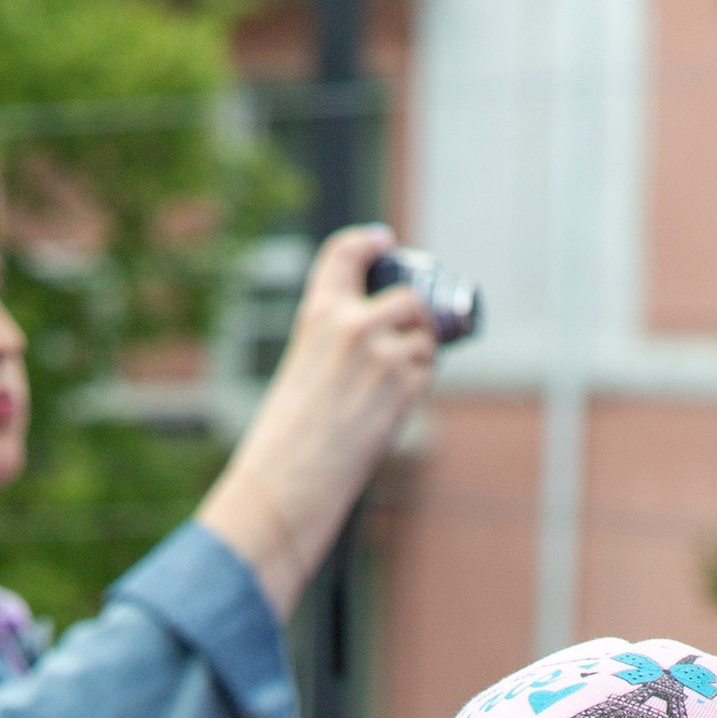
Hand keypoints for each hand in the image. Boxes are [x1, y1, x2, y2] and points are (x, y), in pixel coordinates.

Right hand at [195, 225, 442, 619]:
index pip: (346, 254)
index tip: (383, 241)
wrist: (291, 476)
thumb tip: (393, 334)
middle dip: (415, 317)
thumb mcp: (303, 366)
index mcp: (318, 312)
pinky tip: (391, 407)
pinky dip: (418, 386)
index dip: (368, 241)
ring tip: (389, 386)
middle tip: (410, 335)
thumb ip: (340, 340)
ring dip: (419, 356)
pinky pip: (427, 373)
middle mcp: (353, 324)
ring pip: (425, 337)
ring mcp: (383, 353)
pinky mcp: (405, 386)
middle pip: (409, 298)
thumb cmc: (289, 433)